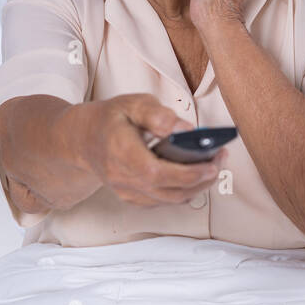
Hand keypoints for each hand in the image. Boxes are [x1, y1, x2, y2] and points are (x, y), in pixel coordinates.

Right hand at [77, 93, 227, 205]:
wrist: (82, 140)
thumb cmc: (110, 119)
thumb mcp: (132, 104)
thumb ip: (158, 115)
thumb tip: (185, 129)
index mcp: (121, 153)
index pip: (158, 173)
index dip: (189, 173)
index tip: (213, 162)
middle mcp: (123, 178)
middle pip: (170, 191)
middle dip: (203, 179)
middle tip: (221, 158)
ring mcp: (127, 192)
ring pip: (171, 199)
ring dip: (198, 186)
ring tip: (214, 164)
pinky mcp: (133, 198)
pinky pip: (164, 201)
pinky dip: (184, 190)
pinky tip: (196, 174)